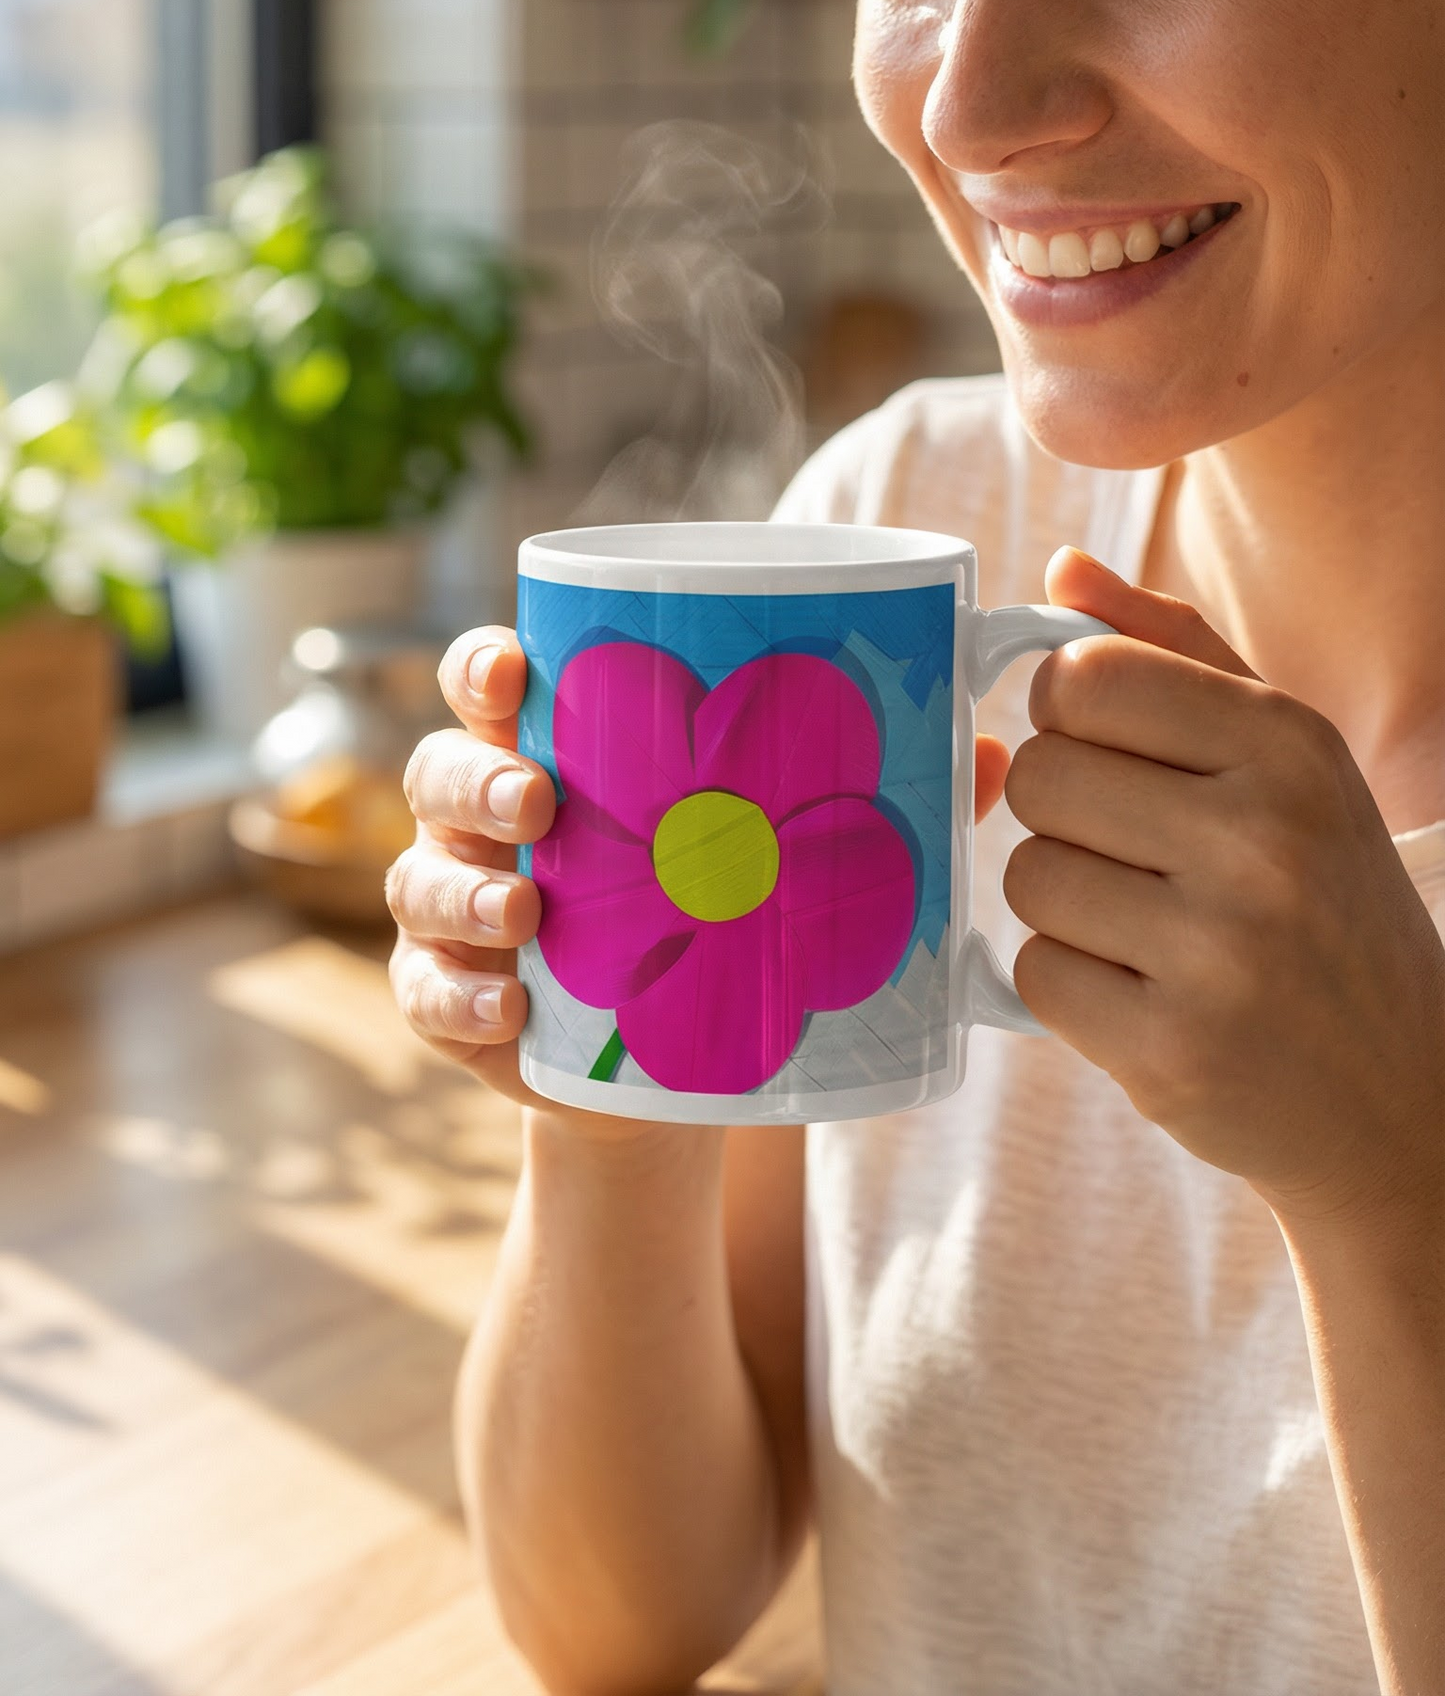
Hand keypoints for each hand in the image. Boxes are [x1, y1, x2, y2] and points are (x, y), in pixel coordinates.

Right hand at [390, 627, 1012, 1118]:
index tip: (518, 672)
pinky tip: (508, 1007)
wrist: (679, 1068)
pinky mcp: (456, 1004)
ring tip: (526, 916)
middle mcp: (488, 814)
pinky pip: (427, 994)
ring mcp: (460, 907)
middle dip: (477, 781)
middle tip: (541, 806)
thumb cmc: (727, 912)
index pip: (488, 677)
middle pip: (441, 770)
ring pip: (421, 880)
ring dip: (464, 895)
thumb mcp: (779, 850)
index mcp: (555, 744)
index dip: (484, 666)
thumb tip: (993, 750)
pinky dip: (457, 997)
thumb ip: (871, 795)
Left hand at [1001, 551, 1444, 1237]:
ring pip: (1029, 876)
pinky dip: (1070, 984)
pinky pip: (1037, 973)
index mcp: (1288, 745)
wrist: (1404, 1094)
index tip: (1106, 749)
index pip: (1086, 675)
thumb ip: (1173, 649)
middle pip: (1044, 775)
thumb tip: (1063, 571)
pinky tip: (1144, 991)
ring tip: (1148, 927)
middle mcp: (1261, 840)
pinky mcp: (1172, 1052)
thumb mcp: (1290, 759)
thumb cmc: (1325, 902)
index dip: (1068, 711)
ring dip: (1066, 903)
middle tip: (1137, 854)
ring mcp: (1219, 953)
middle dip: (1066, 814)